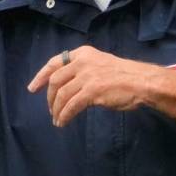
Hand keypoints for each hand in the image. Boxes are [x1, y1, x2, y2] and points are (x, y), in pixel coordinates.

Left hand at [27, 46, 155, 126]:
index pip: (54, 62)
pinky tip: (63, 121)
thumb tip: (67, 86)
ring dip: (57, 109)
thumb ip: (83, 70)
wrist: (142, 81)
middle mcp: (82, 62)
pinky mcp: (92, 91)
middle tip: (50, 109)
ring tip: (57, 119)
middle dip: (49, 98)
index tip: (33, 88)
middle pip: (55, 80)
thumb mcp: (100, 64)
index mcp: (83, 53)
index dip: (41, 76)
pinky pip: (71, 106)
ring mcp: (87, 76)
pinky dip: (65, 115)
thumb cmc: (124, 75)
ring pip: (62, 95)